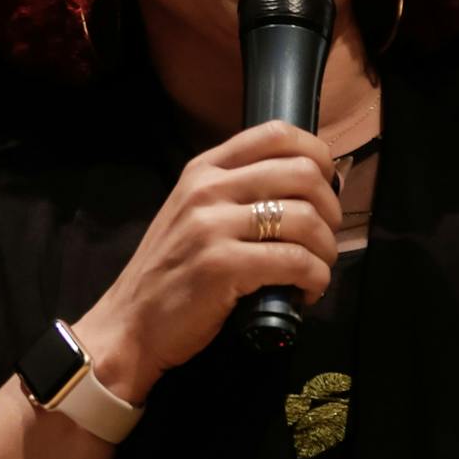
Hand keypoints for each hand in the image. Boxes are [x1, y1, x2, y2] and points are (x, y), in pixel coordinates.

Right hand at [75, 120, 341, 399]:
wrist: (128, 324)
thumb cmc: (171, 272)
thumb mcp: (192, 213)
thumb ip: (235, 190)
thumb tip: (304, 184)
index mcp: (204, 169)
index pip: (276, 133)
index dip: (317, 154)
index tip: (326, 184)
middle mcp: (207, 189)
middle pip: (303, 173)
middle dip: (330, 208)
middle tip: (326, 236)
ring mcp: (212, 226)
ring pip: (306, 219)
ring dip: (326, 249)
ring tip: (317, 268)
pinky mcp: (222, 266)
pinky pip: (295, 262)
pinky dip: (315, 278)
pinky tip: (307, 291)